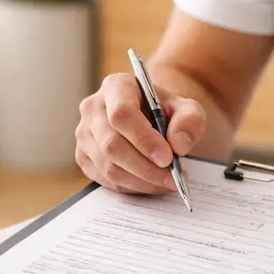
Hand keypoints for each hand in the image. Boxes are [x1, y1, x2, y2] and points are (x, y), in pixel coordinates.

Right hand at [75, 74, 206, 194]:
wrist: (149, 118)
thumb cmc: (165, 111)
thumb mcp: (186, 108)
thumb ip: (190, 120)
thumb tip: (178, 145)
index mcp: (116, 86)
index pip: (121, 114)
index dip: (144, 139)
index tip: (167, 158)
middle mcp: (93, 108)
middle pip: (112, 145)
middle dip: (145, 167)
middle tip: (171, 178)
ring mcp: (84, 134)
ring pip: (108, 167)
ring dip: (141, 181)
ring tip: (166, 183)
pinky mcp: (83, 157)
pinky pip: (105, 180)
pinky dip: (131, 187)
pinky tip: (150, 183)